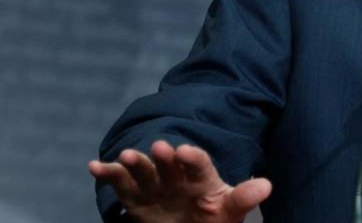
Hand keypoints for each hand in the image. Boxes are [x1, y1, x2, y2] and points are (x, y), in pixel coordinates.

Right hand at [88, 140, 271, 222]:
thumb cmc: (213, 219)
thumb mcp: (229, 211)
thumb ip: (243, 199)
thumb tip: (266, 186)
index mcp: (202, 178)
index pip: (198, 164)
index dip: (192, 157)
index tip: (185, 150)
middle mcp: (176, 177)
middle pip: (168, 164)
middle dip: (162, 156)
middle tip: (159, 147)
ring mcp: (155, 186)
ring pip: (143, 171)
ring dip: (134, 163)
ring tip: (125, 156)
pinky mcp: (135, 198)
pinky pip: (121, 185)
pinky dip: (108, 174)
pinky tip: (94, 166)